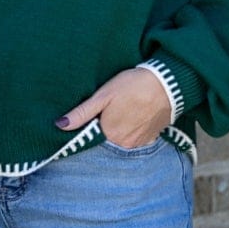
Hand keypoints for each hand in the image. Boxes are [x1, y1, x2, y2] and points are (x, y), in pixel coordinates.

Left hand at [55, 67, 172, 148]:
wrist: (168, 83)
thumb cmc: (133, 85)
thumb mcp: (104, 95)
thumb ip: (82, 112)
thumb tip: (60, 125)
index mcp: (109, 134)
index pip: (91, 138)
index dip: (90, 128)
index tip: (92, 117)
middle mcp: (123, 144)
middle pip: (106, 141)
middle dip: (104, 130)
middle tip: (110, 111)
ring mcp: (138, 143)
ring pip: (121, 141)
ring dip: (119, 132)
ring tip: (123, 113)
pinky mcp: (151, 139)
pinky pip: (136, 140)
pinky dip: (132, 131)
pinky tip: (134, 117)